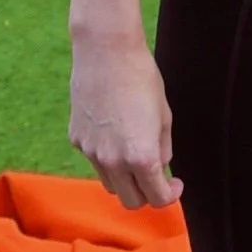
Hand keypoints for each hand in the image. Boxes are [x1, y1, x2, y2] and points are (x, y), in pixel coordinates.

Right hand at [70, 32, 183, 210]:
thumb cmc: (141, 77)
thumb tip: (160, 166)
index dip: (170, 195)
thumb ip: (162, 148)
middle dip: (147, 193)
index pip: (157, 198)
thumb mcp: (164, 114)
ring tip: (133, 153)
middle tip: (156, 175)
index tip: (174, 184)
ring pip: (110, 184)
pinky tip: (113, 131)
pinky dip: (106, 157)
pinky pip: (94, 160)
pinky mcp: (76, 139)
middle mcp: (114, 161)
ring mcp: (91, 152)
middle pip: (131, 201)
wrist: (106, 51)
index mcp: (141, 157)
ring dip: (125, 179)